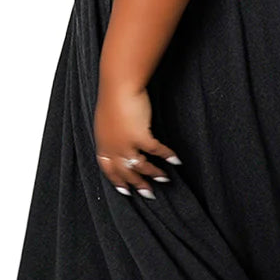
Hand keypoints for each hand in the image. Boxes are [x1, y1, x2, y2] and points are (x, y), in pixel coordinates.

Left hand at [94, 80, 180, 197]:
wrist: (118, 86)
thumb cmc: (112, 97)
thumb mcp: (106, 119)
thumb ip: (112, 133)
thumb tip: (119, 138)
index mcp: (103, 143)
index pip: (108, 169)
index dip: (117, 181)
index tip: (125, 191)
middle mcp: (113, 147)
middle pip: (125, 173)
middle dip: (138, 184)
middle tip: (149, 194)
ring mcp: (126, 143)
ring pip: (141, 166)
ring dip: (154, 173)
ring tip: (165, 179)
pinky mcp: (140, 136)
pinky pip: (156, 151)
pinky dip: (167, 156)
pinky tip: (176, 160)